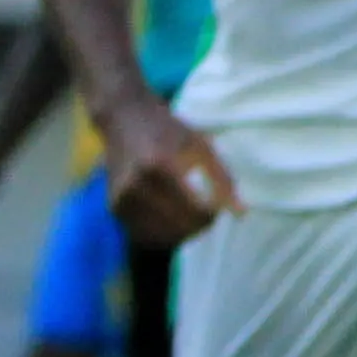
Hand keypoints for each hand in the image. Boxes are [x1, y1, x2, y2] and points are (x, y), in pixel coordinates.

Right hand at [101, 99, 240, 249]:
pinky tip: (173, 220)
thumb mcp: (202, 146)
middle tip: (206, 213)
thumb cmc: (169, 130)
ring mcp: (121, 199)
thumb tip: (242, 214)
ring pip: (161, 236)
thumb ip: (223, 180)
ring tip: (190, 215)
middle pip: (179, 226)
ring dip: (182, 233)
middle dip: (199, 225)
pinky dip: (163, 235)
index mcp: (159, 166)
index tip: (216, 205)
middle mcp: (135, 186)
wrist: (124, 120)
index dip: (211, 214)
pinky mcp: (114, 208)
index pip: (194, 210)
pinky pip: (144, 235)